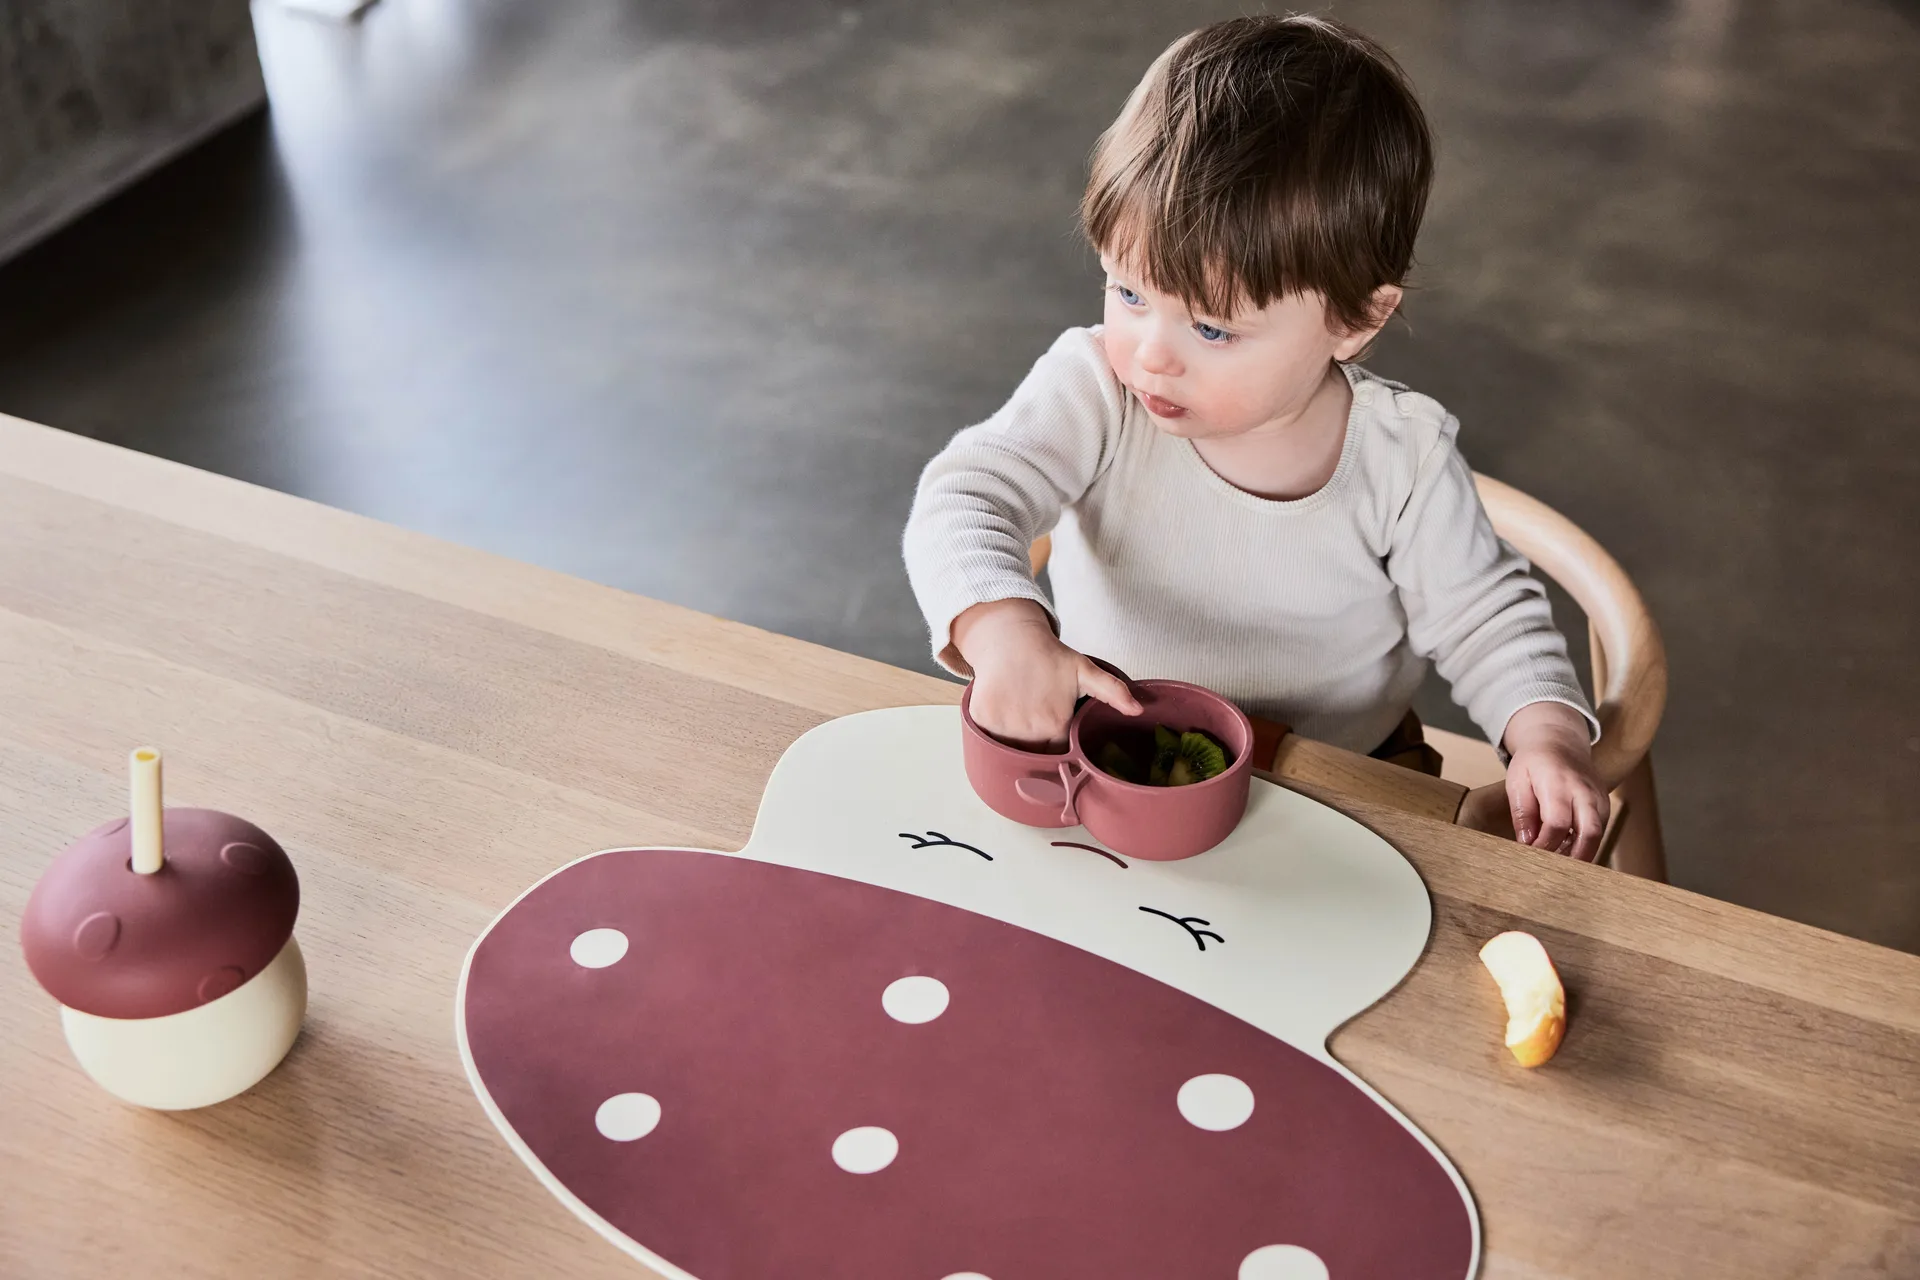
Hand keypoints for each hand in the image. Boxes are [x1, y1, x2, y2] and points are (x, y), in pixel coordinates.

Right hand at [950, 598, 1141, 748]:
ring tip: (1022, 719)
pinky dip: (995, 733)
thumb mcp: (1086, 671)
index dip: (1058, 751)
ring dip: (1016, 744)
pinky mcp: (982, 718)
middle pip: (1034, 757)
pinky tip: (1004, 714)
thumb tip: (1138, 710)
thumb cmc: (1049, 657)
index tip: (1056, 740)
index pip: (1058, 756)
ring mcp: (1003, 726)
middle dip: (1038, 748)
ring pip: (1011, 751)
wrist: (1011, 638)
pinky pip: (990, 739)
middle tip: (1038, 726)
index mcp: (1056, 725)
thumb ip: (1113, 692)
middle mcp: (1028, 730)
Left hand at [1502, 702, 1609, 861]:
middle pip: (1589, 833)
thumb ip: (1522, 812)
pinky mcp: (1606, 806)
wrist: (1561, 742)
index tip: (1530, 856)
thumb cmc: (1534, 762)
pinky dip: (1585, 846)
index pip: (1557, 824)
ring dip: (1579, 855)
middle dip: (1573, 859)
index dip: (1545, 845)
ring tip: (1557, 866)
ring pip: (1598, 836)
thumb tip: (1527, 843)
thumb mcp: (1517, 781)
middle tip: (1552, 873)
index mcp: (1558, 783)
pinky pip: (1599, 832)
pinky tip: (1566, 853)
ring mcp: (1600, 799)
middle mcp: (1585, 792)